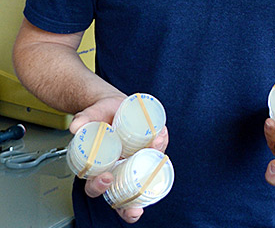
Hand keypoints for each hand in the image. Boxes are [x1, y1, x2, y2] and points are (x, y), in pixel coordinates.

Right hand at [69, 96, 168, 223]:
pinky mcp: (146, 149)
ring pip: (144, 175)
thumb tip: (76, 126)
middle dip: (130, 205)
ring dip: (153, 166)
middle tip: (136, 207)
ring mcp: (133, 160)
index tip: (105, 178)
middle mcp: (118, 168)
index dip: (99, 188)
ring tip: (155, 144)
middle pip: (122, 194)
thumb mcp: (90, 114)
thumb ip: (84, 119)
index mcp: (99, 166)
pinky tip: (161, 134)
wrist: (112, 104)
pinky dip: (159, 145)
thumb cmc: (100, 115)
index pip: (95, 187)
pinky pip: (154, 153)